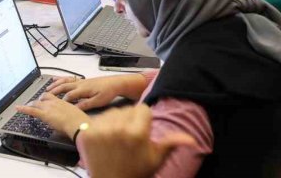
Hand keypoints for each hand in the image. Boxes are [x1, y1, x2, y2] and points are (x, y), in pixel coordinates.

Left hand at [17, 92, 88, 137]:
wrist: (79, 124)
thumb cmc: (80, 122)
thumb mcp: (75, 115)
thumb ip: (69, 114)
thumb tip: (68, 119)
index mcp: (62, 101)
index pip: (50, 96)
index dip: (45, 98)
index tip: (43, 99)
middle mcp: (54, 102)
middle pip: (42, 98)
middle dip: (37, 101)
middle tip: (34, 104)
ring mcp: (49, 107)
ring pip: (36, 103)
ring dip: (31, 105)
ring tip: (25, 106)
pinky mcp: (44, 114)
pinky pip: (31, 110)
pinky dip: (23, 109)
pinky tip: (18, 108)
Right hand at [47, 74, 145, 110]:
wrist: (116, 83)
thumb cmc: (108, 93)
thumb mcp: (98, 101)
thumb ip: (86, 104)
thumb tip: (75, 108)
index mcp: (83, 90)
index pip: (69, 96)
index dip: (62, 102)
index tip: (55, 107)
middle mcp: (80, 84)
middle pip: (64, 87)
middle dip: (54, 92)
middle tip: (44, 97)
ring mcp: (80, 81)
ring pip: (64, 82)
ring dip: (55, 85)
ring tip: (47, 88)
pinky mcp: (82, 80)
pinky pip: (68, 78)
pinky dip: (60, 78)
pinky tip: (55, 79)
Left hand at [81, 106, 196, 177]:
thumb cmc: (136, 171)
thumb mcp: (156, 159)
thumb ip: (172, 144)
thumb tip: (192, 139)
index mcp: (138, 134)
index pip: (143, 109)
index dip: (144, 119)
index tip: (143, 130)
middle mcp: (118, 129)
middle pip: (127, 109)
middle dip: (130, 119)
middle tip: (129, 137)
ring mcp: (100, 130)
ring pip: (112, 112)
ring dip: (116, 121)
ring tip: (118, 138)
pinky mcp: (88, 133)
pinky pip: (98, 119)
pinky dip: (102, 126)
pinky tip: (106, 139)